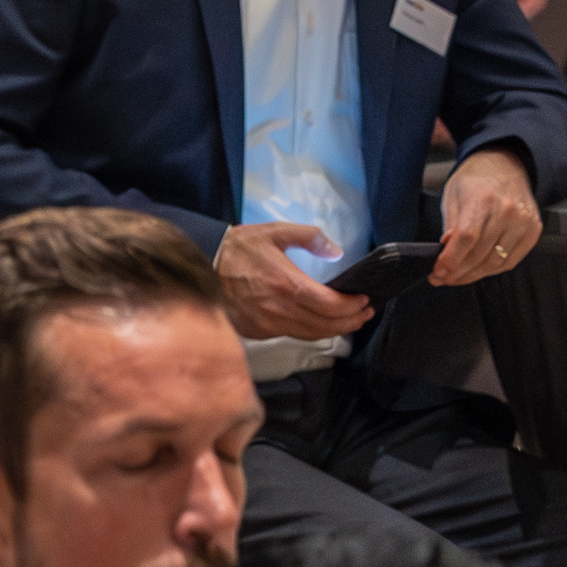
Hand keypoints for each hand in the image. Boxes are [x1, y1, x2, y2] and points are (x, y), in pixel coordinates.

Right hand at [215, 221, 374, 340]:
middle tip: (364, 313)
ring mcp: (266, 324)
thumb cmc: (237, 249)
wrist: (202, 265)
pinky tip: (317, 323)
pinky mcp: (256, 331)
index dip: (352, 306)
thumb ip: (310, 237)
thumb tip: (335, 251)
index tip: (364, 300)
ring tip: (348, 321)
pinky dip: (309, 331)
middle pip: (325, 325)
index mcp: (287, 285)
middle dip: (351, 321)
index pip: (331, 305)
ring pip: (310, 334)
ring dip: (333, 330)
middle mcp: (278, 310)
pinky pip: (290, 335)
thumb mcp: (276, 232)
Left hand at [433, 148, 542, 285]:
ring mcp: (524, 222)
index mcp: (484, 199)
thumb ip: (450, 223)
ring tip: (455, 277)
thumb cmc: (475, 179)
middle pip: (480, 254)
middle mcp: (508, 211)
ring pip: (495, 262)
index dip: (450, 260)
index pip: (467, 238)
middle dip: (456, 272)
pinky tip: (476, 270)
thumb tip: (446, 248)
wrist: (504, 164)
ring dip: (472, 275)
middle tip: (441, 278)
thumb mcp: (452, 194)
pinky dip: (491, 270)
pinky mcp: (533, 230)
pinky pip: (511, 260)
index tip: (437, 271)